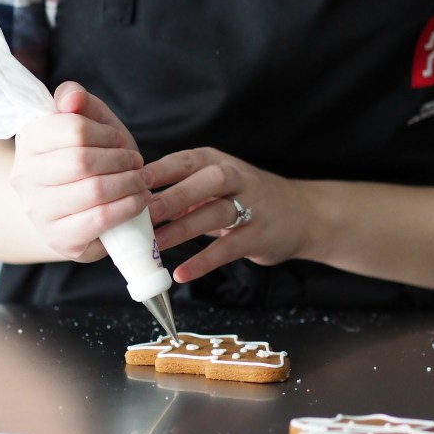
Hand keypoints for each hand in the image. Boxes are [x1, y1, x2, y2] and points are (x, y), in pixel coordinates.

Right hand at [11, 81, 150, 260]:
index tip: (117, 140)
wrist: (79, 205)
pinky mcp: (59, 239)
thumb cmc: (89, 157)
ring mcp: (38, 211)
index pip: (71, 128)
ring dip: (130, 183)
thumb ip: (79, 99)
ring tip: (141, 180)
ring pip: (94, 191)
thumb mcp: (89, 121)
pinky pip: (100, 219)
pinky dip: (128, 207)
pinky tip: (139, 200)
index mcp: (29, 139)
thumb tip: (71, 98)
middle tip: (136, 162)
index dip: (105, 134)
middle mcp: (24, 176)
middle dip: (120, 160)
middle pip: (83, 161)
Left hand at [144, 147, 311, 282]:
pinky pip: (228, 248)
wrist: (302, 214)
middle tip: (143, 212)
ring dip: (183, 229)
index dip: (159, 170)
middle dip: (174, 195)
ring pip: (215, 214)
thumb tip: (135, 202)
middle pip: (206, 181)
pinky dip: (204, 261)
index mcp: (218, 162)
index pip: (186, 160)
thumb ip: (182, 192)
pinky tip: (182, 272)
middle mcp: (237, 178)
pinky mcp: (260, 235)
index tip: (131, 181)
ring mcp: (252, 206)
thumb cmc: (246, 198)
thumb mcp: (217, 185)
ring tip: (155, 246)